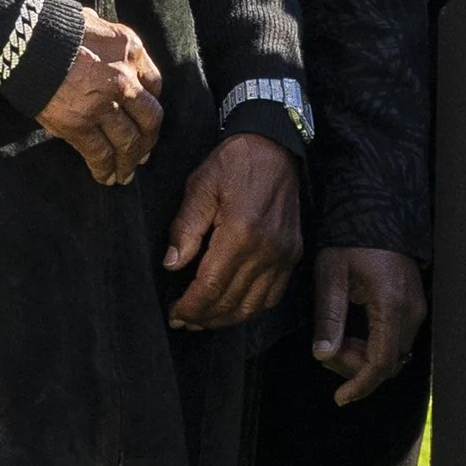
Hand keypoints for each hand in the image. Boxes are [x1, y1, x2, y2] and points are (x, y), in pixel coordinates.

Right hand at [35, 11, 164, 185]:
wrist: (21, 38)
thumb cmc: (54, 26)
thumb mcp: (97, 24)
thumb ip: (112, 47)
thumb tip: (114, 59)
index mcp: (131, 50)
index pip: (155, 85)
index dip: (151, 106)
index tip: (146, 120)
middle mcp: (124, 79)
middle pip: (150, 118)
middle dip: (148, 140)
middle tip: (144, 154)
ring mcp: (102, 104)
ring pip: (128, 142)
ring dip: (129, 162)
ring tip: (126, 174)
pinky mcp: (78, 124)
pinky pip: (99, 153)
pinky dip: (104, 169)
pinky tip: (105, 178)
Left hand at [165, 133, 302, 329]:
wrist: (275, 146)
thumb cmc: (234, 163)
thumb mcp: (200, 186)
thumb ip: (185, 228)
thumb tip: (172, 265)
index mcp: (240, 232)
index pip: (210, 288)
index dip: (189, 307)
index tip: (174, 312)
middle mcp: (266, 249)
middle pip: (231, 302)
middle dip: (203, 317)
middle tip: (183, 319)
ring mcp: (283, 254)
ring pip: (253, 306)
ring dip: (226, 318)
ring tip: (205, 317)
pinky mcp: (293, 253)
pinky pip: (273, 295)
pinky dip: (252, 307)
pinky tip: (234, 304)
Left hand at [312, 247, 426, 403]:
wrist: (376, 213)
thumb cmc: (351, 241)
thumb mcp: (331, 276)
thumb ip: (329, 318)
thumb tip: (322, 356)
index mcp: (392, 305)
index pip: (381, 362)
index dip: (360, 385)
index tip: (339, 398)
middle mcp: (411, 311)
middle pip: (388, 362)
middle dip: (356, 368)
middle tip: (326, 353)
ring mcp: (416, 308)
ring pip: (393, 352)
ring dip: (364, 357)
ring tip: (336, 341)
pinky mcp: (413, 304)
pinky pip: (397, 338)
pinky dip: (374, 345)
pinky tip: (353, 334)